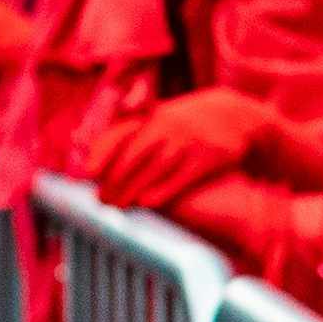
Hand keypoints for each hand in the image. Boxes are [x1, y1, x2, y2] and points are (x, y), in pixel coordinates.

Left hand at [99, 84, 314, 212]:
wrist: (237, 115)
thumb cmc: (190, 123)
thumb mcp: (162, 116)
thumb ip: (131, 130)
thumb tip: (85, 141)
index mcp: (152, 116)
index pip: (120, 134)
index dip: (101, 153)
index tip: (86, 174)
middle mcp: (168, 126)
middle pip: (134, 154)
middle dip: (115, 178)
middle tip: (101, 200)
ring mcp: (189, 140)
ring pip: (155, 166)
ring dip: (133, 187)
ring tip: (117, 206)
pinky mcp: (208, 155)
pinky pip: (182, 175)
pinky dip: (163, 188)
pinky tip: (147, 202)